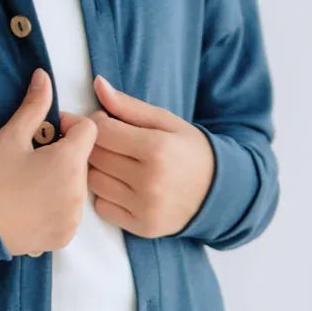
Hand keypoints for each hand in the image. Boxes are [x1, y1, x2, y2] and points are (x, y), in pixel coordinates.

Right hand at [0, 68, 97, 255]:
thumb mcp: (10, 136)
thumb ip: (34, 105)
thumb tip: (44, 75)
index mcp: (69, 162)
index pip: (90, 130)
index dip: (69, 125)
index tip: (45, 133)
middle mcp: (78, 192)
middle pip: (84, 160)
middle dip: (64, 154)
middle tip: (32, 158)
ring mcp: (73, 218)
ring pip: (78, 187)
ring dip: (62, 180)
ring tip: (30, 183)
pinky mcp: (64, 237)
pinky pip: (70, 213)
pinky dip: (57, 207)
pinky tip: (31, 205)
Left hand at [59, 74, 214, 238]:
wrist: (218, 191)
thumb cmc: (189, 150)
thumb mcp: (166, 121)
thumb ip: (129, 105)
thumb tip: (97, 83)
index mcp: (157, 148)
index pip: (101, 131)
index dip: (95, 122)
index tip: (105, 121)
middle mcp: (150, 181)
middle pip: (94, 156)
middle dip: (93, 144)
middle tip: (109, 141)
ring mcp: (145, 207)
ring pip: (93, 182)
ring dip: (97, 170)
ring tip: (116, 163)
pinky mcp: (142, 227)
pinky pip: (101, 207)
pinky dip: (105, 195)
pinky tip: (121, 186)